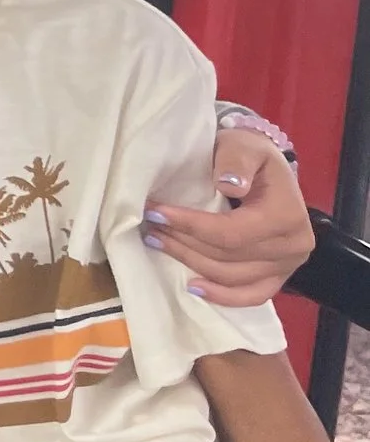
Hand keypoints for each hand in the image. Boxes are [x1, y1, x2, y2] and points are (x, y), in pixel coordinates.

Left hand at [147, 131, 312, 305]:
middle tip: (149, 228)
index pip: (231, 232)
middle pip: (227, 256)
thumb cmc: (250, 156)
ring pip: (231, 276)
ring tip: (159, 243)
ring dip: (190, 263)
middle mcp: (293, 246)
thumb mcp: (243, 145)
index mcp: (287, 214)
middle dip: (183, 242)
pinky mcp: (278, 277)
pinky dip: (223, 296)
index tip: (154, 213)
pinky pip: (251, 296)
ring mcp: (288, 266)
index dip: (190, 226)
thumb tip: (228, 185)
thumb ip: (236, 160)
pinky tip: (193, 288)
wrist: (265, 170)